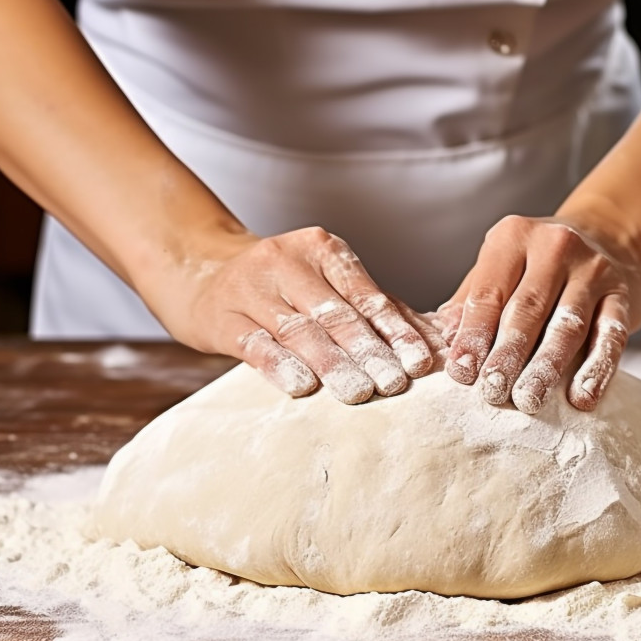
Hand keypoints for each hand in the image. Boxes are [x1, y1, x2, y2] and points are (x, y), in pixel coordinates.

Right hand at [148, 226, 434, 403]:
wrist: (201, 272)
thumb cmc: (283, 286)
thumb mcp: (327, 284)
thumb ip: (379, 309)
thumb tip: (440, 341)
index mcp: (320, 248)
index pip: (365, 294)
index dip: (394, 331)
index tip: (420, 364)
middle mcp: (285, 262)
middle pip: (335, 314)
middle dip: (369, 352)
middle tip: (396, 385)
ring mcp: (250, 288)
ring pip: (299, 331)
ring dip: (332, 364)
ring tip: (360, 393)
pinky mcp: (221, 318)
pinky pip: (256, 344)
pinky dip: (281, 366)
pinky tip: (302, 388)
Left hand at [435, 215, 640, 412]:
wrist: (608, 242)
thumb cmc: (536, 267)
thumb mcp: (499, 269)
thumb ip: (470, 301)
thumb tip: (443, 339)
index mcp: (514, 237)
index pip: (489, 293)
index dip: (473, 335)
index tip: (461, 374)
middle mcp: (555, 246)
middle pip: (527, 310)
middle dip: (507, 355)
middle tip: (492, 392)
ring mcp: (594, 269)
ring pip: (567, 325)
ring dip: (546, 366)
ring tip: (528, 400)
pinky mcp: (623, 295)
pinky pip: (611, 336)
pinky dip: (597, 369)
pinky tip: (582, 397)